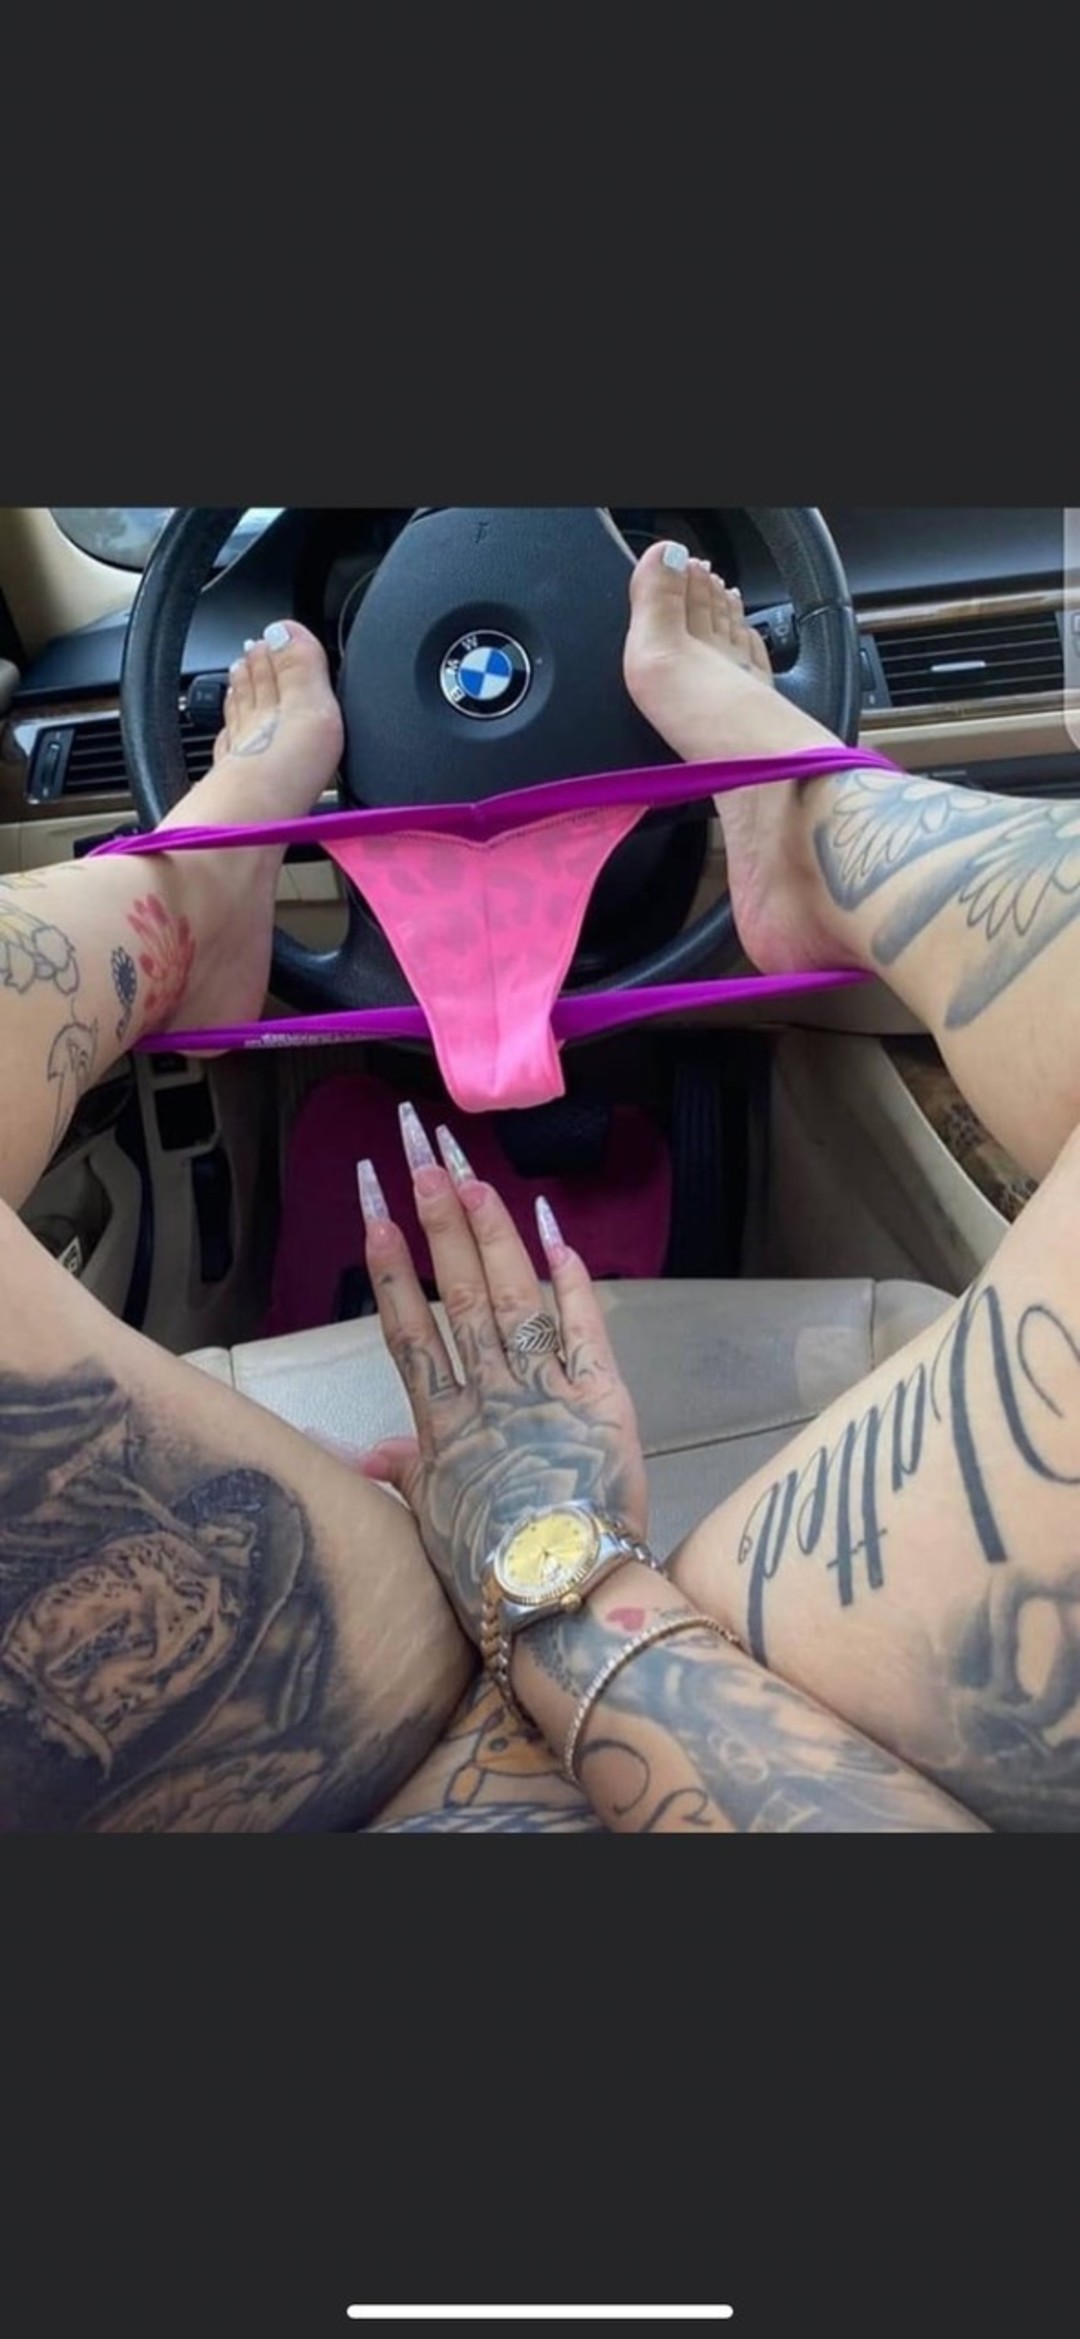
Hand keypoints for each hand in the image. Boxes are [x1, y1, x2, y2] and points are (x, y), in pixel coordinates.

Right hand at [355, 1106, 648, 1640]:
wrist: (564, 1601)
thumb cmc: (489, 1573)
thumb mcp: (430, 1524)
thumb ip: (401, 1473)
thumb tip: (354, 1453)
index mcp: (440, 1424)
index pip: (406, 1325)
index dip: (388, 1262)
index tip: (370, 1205)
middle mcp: (488, 1393)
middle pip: (456, 1288)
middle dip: (435, 1214)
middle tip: (417, 1148)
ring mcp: (544, 1390)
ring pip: (509, 1293)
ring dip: (487, 1228)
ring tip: (466, 1168)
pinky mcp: (603, 1398)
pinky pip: (583, 1325)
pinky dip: (569, 1276)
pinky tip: (553, 1225)